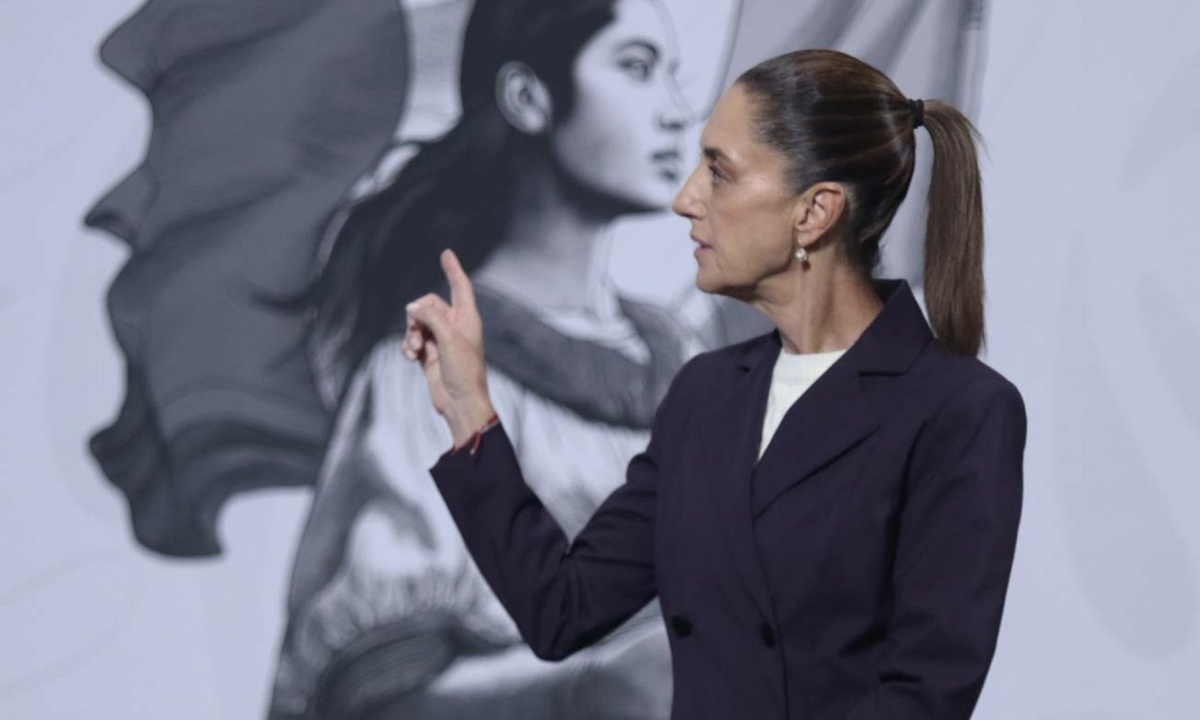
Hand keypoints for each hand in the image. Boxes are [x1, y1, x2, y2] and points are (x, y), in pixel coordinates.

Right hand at [403, 249, 495, 445]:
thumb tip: (412, 307)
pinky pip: (412, 340)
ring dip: (411, 333)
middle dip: (418, 315)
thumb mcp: (448, 339)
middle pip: (429, 304)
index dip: (453, 269)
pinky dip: (408, 345)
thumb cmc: (463, 371)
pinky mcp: (429, 354)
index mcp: (467, 318)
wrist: (460, 403)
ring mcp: (441, 340)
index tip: (446, 253)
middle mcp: (454, 326)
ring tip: (415, 349)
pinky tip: (410, 356)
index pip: (460, 286)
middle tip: (418, 331)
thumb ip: (431, 317)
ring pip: (417, 323)